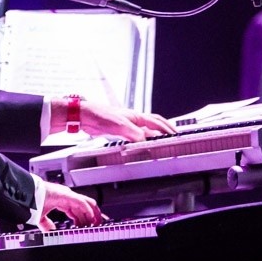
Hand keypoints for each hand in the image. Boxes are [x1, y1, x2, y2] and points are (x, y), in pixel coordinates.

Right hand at [36, 181, 105, 228]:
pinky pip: (82, 203)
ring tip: (97, 223)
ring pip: (88, 203)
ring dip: (94, 213)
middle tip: (97, 225)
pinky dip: (88, 210)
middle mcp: (67, 197)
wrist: (26, 195)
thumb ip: (47, 224)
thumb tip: (50, 231)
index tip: (88, 226)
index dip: (85, 218)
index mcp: (62, 201)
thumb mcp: (41, 217)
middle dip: (94, 215)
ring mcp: (68, 195)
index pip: (78, 209)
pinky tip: (91, 218)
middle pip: (86, 205)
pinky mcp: (67, 195)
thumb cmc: (32, 201)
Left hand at [52, 97, 175, 141]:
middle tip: (174, 136)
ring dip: (155, 135)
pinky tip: (142, 145)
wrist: (84, 116)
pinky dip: (142, 140)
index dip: (167, 129)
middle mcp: (133, 120)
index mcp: (136, 116)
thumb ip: (134, 133)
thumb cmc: (100, 115)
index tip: (176, 135)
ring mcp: (127, 125)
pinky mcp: (119, 131)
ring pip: (145, 130)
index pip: (157, 122)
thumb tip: (146, 141)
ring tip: (162, 141)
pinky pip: (135, 136)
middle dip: (165, 129)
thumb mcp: (120, 125)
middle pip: (154, 124)